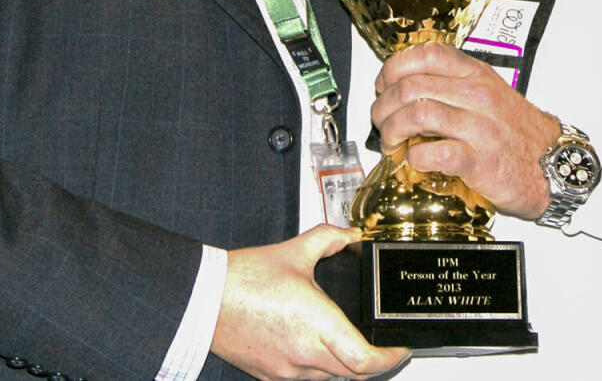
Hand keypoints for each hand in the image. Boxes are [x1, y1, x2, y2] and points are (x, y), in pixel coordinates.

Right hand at [212, 225, 408, 380]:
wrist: (201, 299)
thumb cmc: (242, 279)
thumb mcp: (294, 251)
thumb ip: (328, 239)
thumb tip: (350, 235)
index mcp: (317, 324)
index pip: (366, 360)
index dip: (390, 358)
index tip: (399, 347)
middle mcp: (305, 353)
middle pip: (355, 375)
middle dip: (374, 363)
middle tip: (383, 347)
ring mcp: (287, 370)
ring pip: (331, 379)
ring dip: (346, 367)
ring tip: (352, 345)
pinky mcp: (270, 375)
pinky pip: (306, 380)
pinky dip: (320, 369)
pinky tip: (317, 348)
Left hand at [371, 44, 559, 220]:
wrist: (554, 164)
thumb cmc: (519, 133)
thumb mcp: (489, 93)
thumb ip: (453, 85)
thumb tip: (406, 89)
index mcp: (476, 75)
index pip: (426, 54)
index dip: (393, 68)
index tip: (383, 85)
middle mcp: (477, 96)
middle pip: (411, 87)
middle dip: (383, 106)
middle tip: (381, 122)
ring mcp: (479, 128)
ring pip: (417, 114)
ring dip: (392, 131)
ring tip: (392, 143)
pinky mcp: (480, 161)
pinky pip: (434, 152)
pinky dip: (415, 158)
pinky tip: (415, 161)